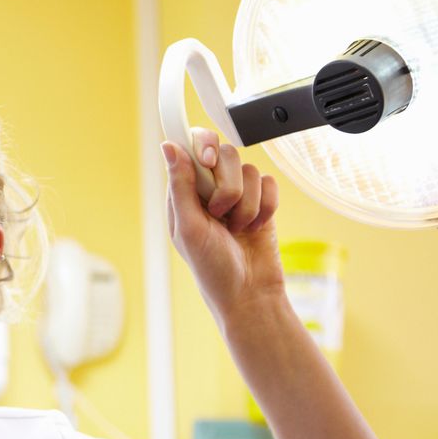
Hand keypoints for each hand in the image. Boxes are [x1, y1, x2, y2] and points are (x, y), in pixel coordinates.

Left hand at [162, 128, 283, 322]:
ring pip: (249, 170)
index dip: (202, 146)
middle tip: (220, 213)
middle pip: (225, 154)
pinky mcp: (262, 201)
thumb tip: (168, 146)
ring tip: (237, 229)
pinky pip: (269, 184)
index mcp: (184, 192)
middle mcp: (209, 189)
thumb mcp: (189, 228)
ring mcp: (237, 193)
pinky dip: (266, 208)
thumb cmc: (212, 267)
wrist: (250, 292)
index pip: (190, 148)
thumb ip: (180, 186)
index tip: (208, 161)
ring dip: (247, 205)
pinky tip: (255, 228)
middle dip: (228, 187)